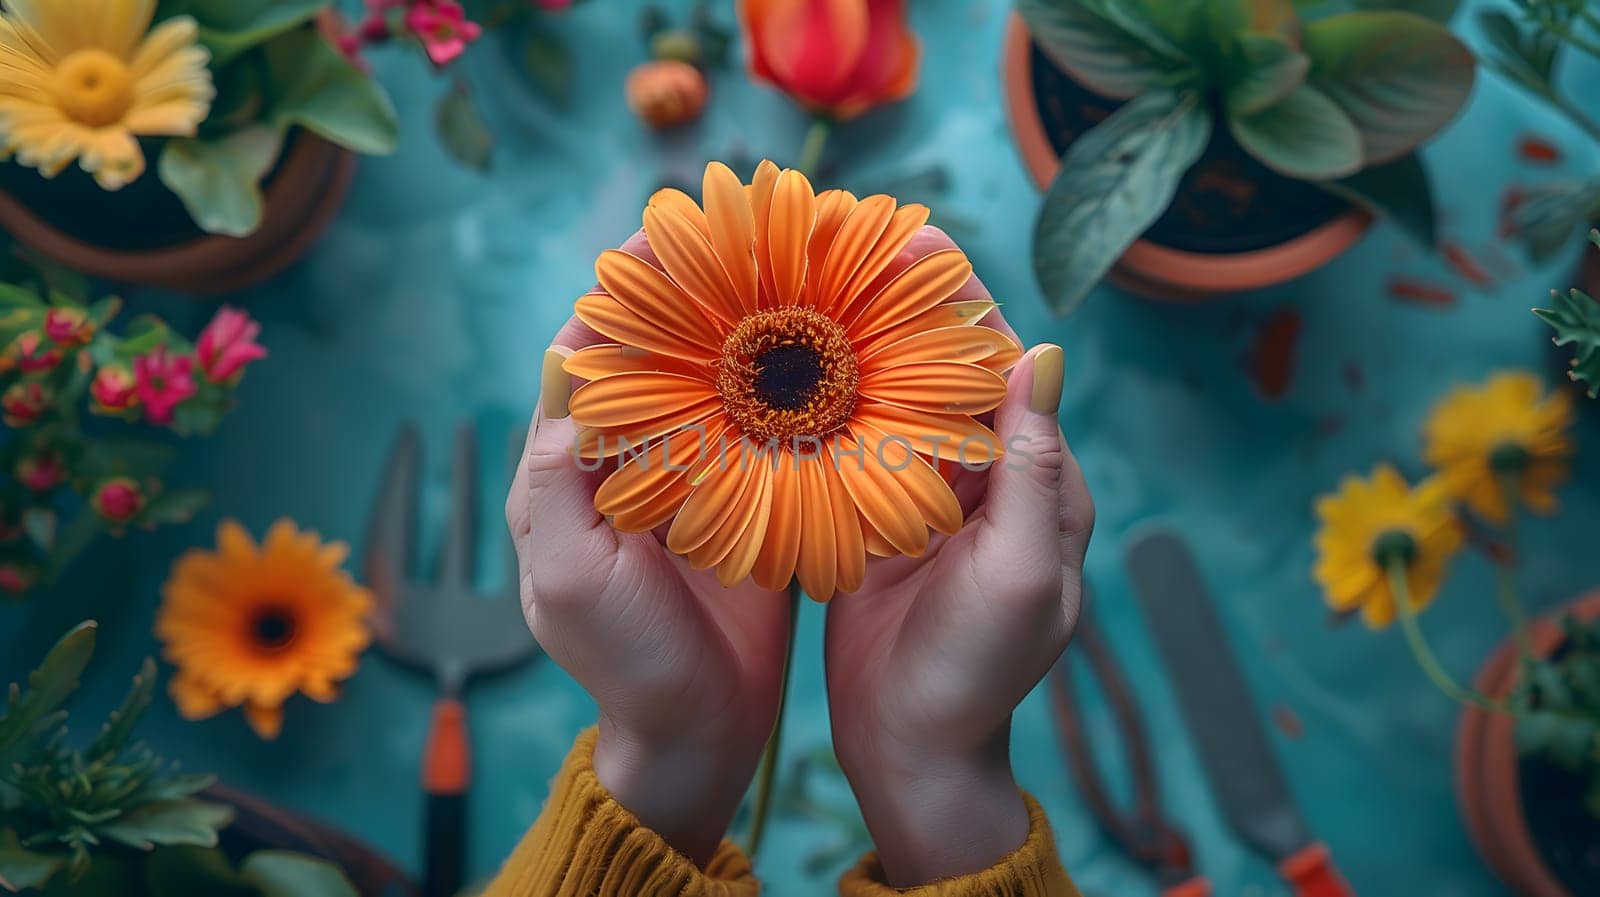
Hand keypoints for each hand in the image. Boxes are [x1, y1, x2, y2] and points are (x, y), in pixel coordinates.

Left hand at [505, 235, 790, 865]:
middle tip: (748, 234)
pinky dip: (786, 388)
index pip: (585, 355)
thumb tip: (560, 364)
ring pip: (712, 382)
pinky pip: (760, 430)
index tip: (665, 233)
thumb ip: (561, 478)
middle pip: (654, 355)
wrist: (693, 740)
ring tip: (794, 271)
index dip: (621, 292)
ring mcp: (689, 480)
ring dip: (746, 329)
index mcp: (570, 470)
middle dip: (695, 294)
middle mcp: (627, 462)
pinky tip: (827, 351)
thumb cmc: (625, 665)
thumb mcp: (575, 577)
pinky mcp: (743, 503)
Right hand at [825, 258, 1092, 884]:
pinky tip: (781, 366)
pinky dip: (826, 406)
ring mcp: (926, 502)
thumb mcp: (1021, 572)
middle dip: (899, 308)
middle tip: (842, 241)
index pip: (1003, 368)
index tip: (915, 235)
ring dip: (856, 346)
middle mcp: (985, 480)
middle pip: (943, 373)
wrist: (916, 756)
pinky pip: (853, 450)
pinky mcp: (874, 525)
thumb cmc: (979, 672)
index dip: (963, 302)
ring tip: (805, 282)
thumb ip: (1034, 469)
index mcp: (1036, 482)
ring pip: (893, 402)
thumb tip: (1041, 353)